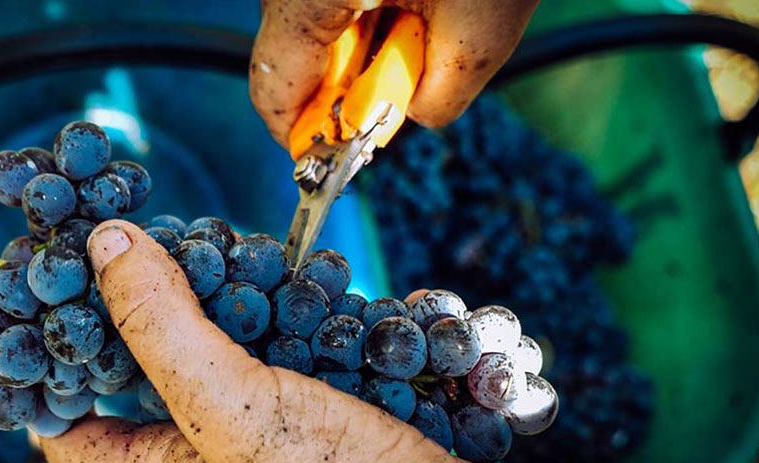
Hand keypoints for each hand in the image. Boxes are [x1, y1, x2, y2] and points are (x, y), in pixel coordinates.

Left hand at [40, 220, 501, 462]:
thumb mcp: (221, 406)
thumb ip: (160, 324)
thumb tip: (104, 242)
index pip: (67, 433)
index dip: (40, 382)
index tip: (33, 313)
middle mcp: (203, 447)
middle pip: (144, 374)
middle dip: (135, 312)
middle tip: (129, 248)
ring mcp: (263, 425)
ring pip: (219, 350)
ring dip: (215, 299)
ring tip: (209, 244)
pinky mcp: (316, 404)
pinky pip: (285, 346)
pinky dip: (282, 307)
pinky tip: (293, 272)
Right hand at [249, 0, 539, 145]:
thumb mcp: (485, 23)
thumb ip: (439, 96)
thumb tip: (412, 117)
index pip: (273, 91)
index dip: (303, 136)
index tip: (337, 152)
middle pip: (294, 53)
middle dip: (351, 82)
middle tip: (412, 70)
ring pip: (316, 18)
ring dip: (369, 40)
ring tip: (432, 13)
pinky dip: (372, 5)